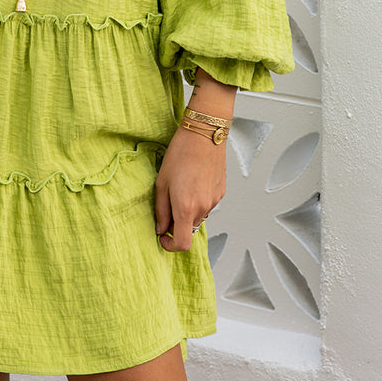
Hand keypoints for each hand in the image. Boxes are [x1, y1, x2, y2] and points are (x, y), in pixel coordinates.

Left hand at [154, 125, 226, 251]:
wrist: (204, 135)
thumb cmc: (180, 154)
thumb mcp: (162, 182)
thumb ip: (161, 209)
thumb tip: (160, 228)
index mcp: (185, 207)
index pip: (182, 243)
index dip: (170, 245)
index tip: (162, 237)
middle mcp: (202, 208)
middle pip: (189, 229)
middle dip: (176, 223)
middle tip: (167, 204)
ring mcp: (214, 201)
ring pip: (198, 217)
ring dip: (188, 211)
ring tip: (181, 188)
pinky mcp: (221, 193)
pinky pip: (207, 205)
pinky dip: (198, 201)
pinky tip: (193, 182)